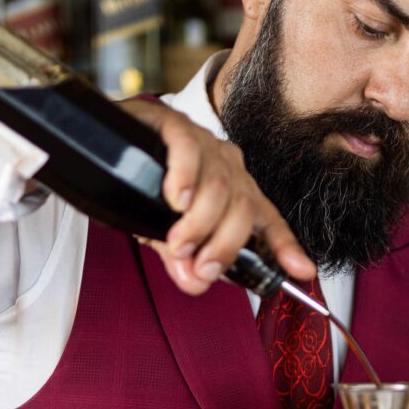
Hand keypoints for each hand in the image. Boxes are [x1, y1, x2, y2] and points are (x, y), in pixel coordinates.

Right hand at [119, 98, 314, 294]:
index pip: (268, 220)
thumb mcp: (166, 232)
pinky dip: (186, 177)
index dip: (287, 246)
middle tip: (201, 267)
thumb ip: (183, 259)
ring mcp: (203, 144)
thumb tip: (194, 283)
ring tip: (178, 243)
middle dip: (224, 245)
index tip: (302, 270)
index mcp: (234, 191)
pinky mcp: (173, 124)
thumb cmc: (145, 188)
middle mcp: (226, 166)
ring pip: (220, 185)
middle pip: (243, 208)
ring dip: (200, 222)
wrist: (106, 141)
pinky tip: (176, 198)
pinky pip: (189, 149)